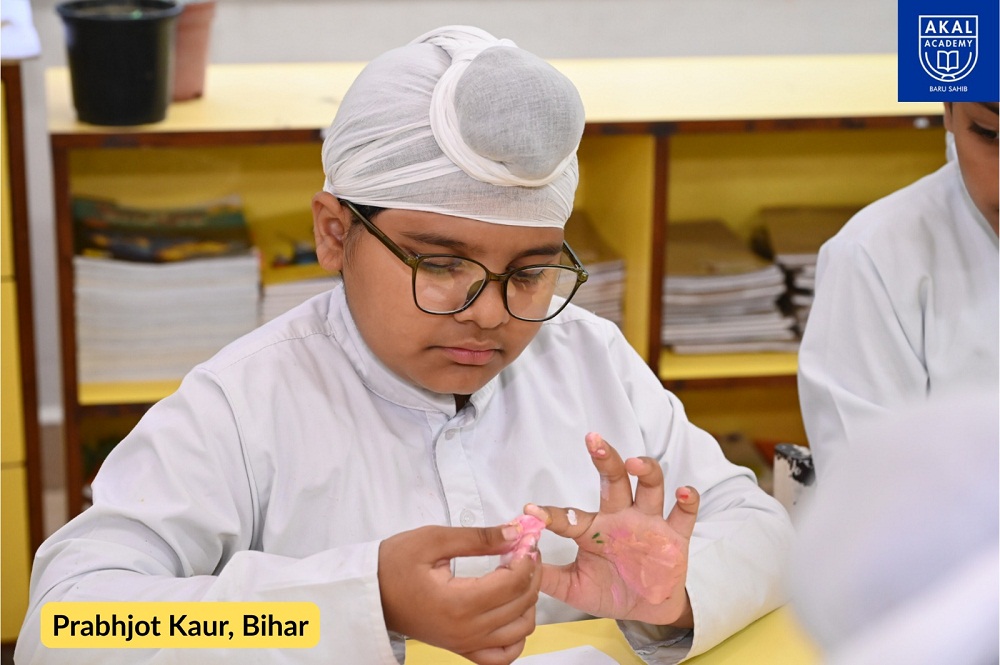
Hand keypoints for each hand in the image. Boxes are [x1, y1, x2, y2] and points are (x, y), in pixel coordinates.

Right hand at [378, 524, 541, 664]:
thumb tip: (514, 532)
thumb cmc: (394, 564)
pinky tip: (512, 612)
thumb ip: (477, 538)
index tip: (525, 539)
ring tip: (517, 576)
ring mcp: (465, 644)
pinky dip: (516, 637)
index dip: (526, 558)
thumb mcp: (433, 539)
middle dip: (531, 573)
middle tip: (524, 550)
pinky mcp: (462, 649)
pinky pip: (504, 655)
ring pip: (521, 631)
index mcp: (458, 603)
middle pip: (521, 604)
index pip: (512, 583)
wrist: (370, 593)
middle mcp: (466, 630)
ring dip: (528, 602)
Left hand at [526, 432, 699, 626]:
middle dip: (605, 458)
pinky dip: (688, 500)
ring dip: (645, 470)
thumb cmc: (609, 591)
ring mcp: (649, 524)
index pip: (569, 516)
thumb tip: (518, 561)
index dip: (550, 514)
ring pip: (649, 487)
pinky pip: (684, 514)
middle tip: (593, 440)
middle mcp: (621, 518)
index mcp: (593, 528)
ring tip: (634, 463)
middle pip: (613, 480)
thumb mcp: (573, 588)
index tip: (531, 511)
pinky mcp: (675, 537)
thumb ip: (546, 576)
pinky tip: (683, 492)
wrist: (648, 610)